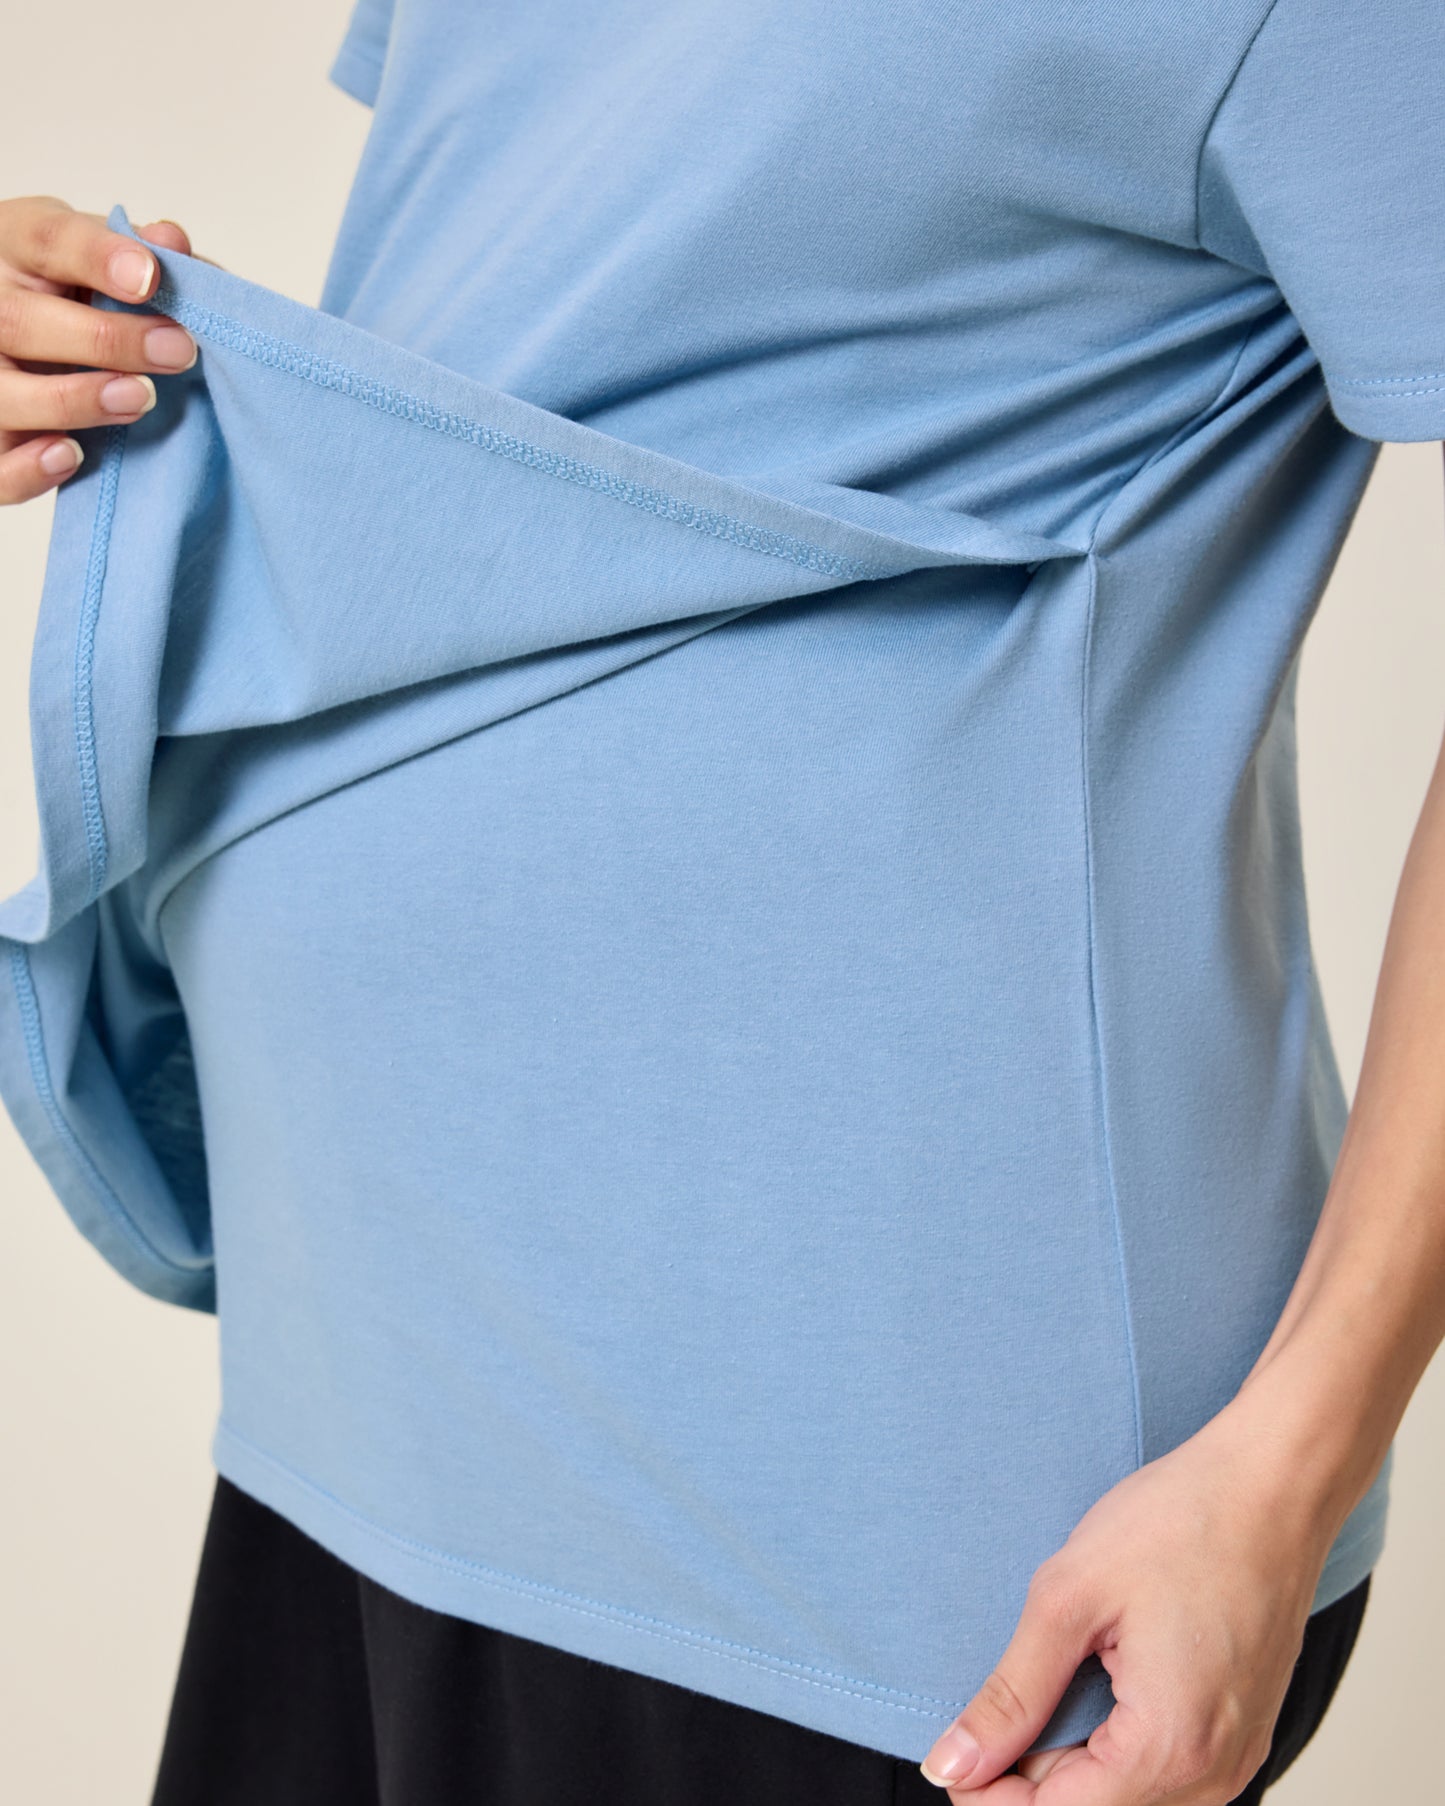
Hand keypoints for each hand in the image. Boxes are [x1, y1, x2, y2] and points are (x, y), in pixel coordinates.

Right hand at [0, 195, 212, 504]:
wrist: (22, 334)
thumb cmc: (71, 293)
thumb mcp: (100, 255)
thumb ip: (141, 254)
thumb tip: (173, 242)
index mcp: (14, 247)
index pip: (45, 240)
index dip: (96, 256)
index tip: (150, 277)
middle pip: (18, 321)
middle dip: (104, 339)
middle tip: (177, 351)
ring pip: (3, 392)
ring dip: (75, 400)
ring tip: (140, 398)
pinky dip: (30, 469)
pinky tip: (73, 454)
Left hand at [919, 1395, 1345, 1803]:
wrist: (1273, 1485)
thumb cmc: (1180, 1523)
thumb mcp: (1069, 1598)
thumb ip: (1011, 1695)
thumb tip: (952, 1766)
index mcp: (1170, 1748)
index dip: (988, 1793)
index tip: (950, 1750)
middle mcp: (1214, 1776)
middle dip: (1027, 1778)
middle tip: (989, 1711)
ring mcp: (1236, 1759)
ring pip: (1127, 1800)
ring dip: (1069, 1766)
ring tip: (1043, 1688)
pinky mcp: (1241, 1735)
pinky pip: (1164, 1774)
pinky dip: (1113, 1748)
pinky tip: (1091, 1688)